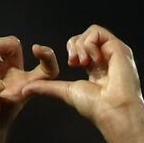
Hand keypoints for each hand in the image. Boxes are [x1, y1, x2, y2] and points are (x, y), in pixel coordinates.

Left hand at [20, 25, 143, 136]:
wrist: (112, 110)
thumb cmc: (95, 106)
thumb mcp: (66, 92)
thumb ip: (47, 88)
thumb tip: (24, 90)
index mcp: (96, 68)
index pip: (81, 47)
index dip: (72, 49)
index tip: (70, 64)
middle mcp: (106, 58)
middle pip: (85, 36)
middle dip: (74, 45)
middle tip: (74, 62)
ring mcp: (113, 52)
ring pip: (92, 32)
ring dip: (81, 45)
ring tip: (84, 63)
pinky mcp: (119, 48)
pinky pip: (98, 32)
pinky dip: (90, 44)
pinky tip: (94, 60)